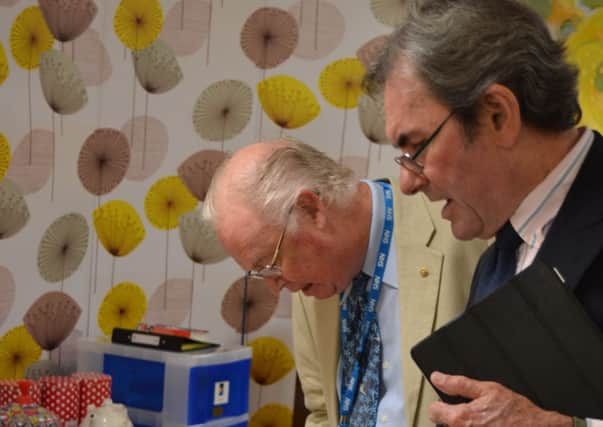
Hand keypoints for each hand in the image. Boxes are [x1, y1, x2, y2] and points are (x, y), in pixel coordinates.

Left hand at [428, 371, 572, 426]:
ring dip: (464, 425)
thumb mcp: (488, 389)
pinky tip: (488, 426)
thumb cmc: (518, 412)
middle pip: (444, 425)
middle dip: (452, 417)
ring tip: (482, 421)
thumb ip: (459, 384)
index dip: (440, 403)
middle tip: (471, 413)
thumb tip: (438, 378)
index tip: (447, 402)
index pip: (433, 411)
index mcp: (461, 418)